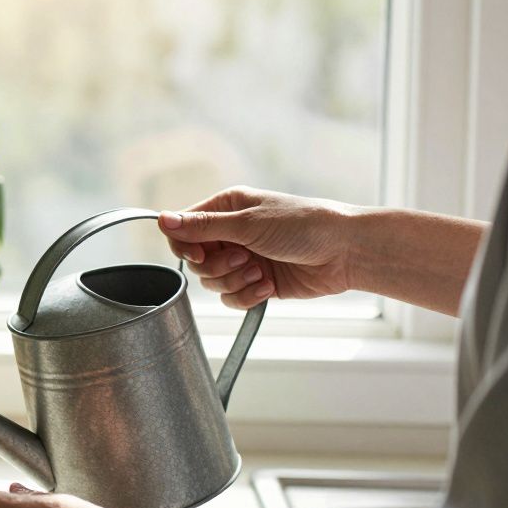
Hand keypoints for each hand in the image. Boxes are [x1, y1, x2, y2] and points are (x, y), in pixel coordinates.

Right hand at [157, 186, 356, 308]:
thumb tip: (162, 220)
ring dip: (234, 281)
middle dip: (217, 267)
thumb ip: (202, 226)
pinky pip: (232, 298)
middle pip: (195, 261)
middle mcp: (231, 233)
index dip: (185, 247)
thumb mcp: (248, 223)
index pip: (184, 230)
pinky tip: (268, 286)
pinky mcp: (256, 282)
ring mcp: (243, 259)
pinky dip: (247, 296)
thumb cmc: (304, 225)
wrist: (346, 252)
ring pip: (212, 282)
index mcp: (226, 209)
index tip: (199, 255)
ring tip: (260, 272)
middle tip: (243, 259)